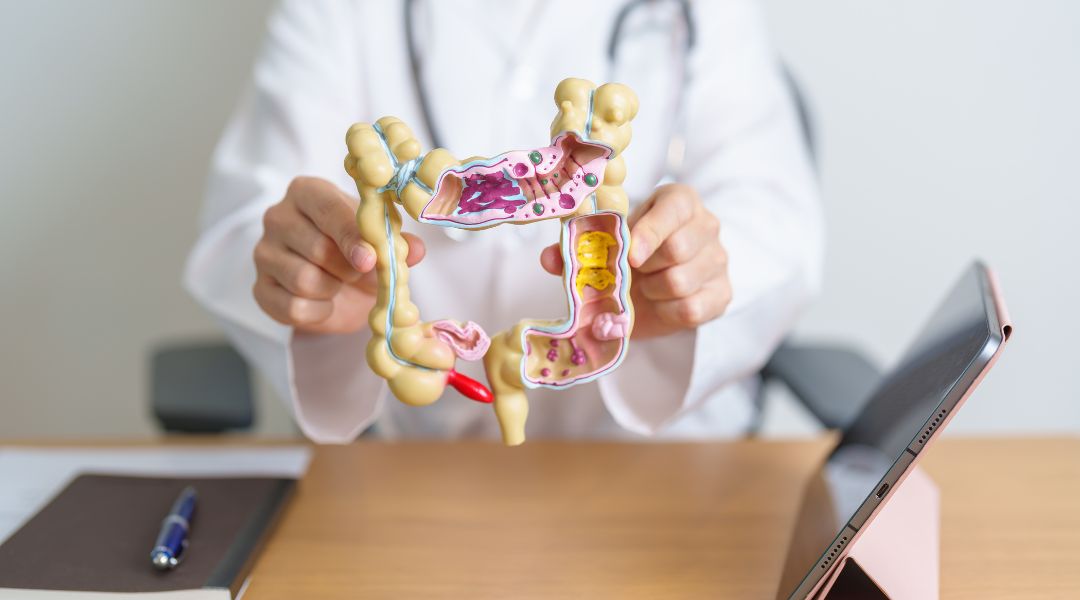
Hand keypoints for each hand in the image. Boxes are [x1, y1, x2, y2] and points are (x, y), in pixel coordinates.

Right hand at [253, 176, 424, 333]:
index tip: (370, 259)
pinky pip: (293, 307)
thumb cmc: (358, 251)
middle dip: (348, 268)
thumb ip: (397, 242)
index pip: (327, 208)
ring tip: (338, 283)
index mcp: (308, 192)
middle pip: (317, 248)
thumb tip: (416, 250)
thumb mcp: (380, 240)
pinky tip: (325, 302)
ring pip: (304, 280)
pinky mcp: (260, 288)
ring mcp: (263, 253)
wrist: (339, 287)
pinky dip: (318, 312)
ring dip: (333, 290)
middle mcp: (278, 217)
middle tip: (358, 271)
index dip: (351, 236)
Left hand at [539, 183, 730, 338]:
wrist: (656, 288)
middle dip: (645, 267)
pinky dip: (666, 312)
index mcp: (680, 201)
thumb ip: (579, 247)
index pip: (675, 208)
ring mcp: (719, 260)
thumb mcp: (608, 243)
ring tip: (645, 286)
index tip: (629, 255)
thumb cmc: (631, 255)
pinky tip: (660, 304)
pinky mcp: (723, 294)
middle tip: (631, 272)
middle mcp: (707, 225)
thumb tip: (549, 258)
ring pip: (681, 282)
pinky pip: (691, 309)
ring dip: (652, 292)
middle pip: (678, 249)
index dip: (650, 232)